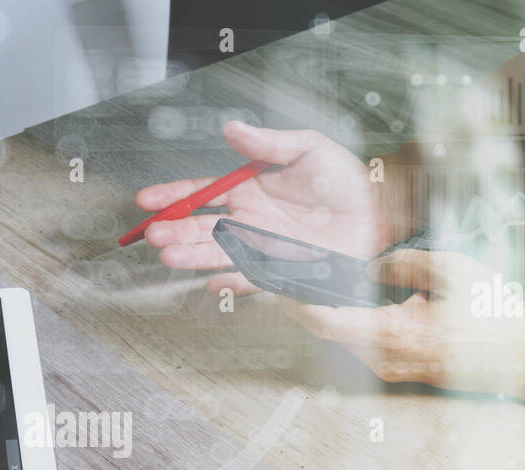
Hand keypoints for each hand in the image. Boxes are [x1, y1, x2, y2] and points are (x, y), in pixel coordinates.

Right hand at [135, 121, 398, 293]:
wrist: (377, 213)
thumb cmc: (343, 180)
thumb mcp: (307, 148)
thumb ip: (268, 143)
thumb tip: (232, 129)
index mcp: (247, 190)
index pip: (201, 192)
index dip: (173, 196)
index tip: (147, 200)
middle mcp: (247, 220)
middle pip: (200, 226)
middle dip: (175, 231)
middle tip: (154, 234)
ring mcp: (259, 246)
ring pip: (217, 252)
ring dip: (191, 255)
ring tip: (168, 256)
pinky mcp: (277, 269)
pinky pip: (249, 278)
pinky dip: (231, 282)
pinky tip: (213, 284)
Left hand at [271, 248, 524, 402]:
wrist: (524, 357)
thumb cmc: (493, 316)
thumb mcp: (452, 271)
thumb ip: (404, 263)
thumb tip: (371, 268)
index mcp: (392, 334)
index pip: (324, 319)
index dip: (294, 300)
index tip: (274, 281)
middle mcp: (383, 358)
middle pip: (329, 327)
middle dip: (308, 298)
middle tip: (290, 269)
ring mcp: (389, 367)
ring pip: (345, 334)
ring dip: (330, 308)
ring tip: (316, 276)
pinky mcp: (397, 368)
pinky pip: (363, 341)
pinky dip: (352, 318)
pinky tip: (351, 296)